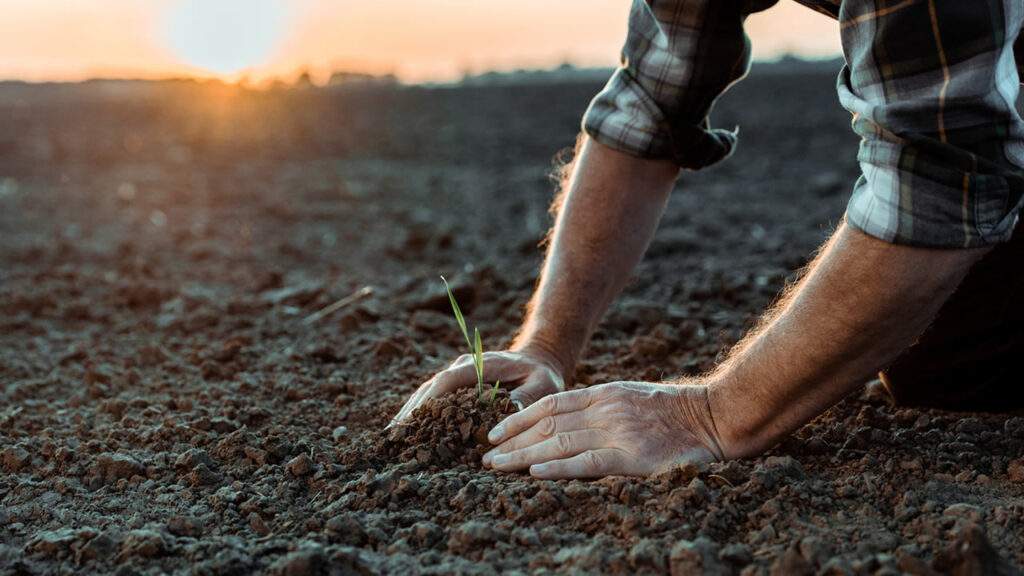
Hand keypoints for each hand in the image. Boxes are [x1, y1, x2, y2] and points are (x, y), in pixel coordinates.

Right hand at [390, 346, 565, 423]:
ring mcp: (458, 373)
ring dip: (411, 410)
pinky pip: (434, 396)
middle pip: (432, 386)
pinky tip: (408, 428)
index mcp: (481, 364)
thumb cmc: (542, 374)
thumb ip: (526, 399)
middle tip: (394, 434)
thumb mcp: (543, 386)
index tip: (414, 418)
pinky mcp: (457, 383)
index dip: (430, 400)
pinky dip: (420, 410)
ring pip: (428, 391)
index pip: (449, 381)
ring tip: (393, 434)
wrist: (539, 359)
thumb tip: (506, 416)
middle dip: (413, 409)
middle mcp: (464, 366)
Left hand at [482, 381, 724, 478]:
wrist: (716, 416)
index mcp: (605, 394)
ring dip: (524, 455)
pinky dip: (559, 468)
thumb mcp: (633, 396)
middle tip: (487, 456)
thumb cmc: (676, 412)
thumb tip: (566, 421)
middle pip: (548, 424)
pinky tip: (536, 473)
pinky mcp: (634, 458)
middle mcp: (606, 410)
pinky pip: (589, 462)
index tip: (496, 432)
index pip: (551, 404)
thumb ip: (602, 406)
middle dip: (513, 440)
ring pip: (560, 443)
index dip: (519, 418)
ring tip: (498, 466)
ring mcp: (619, 433)